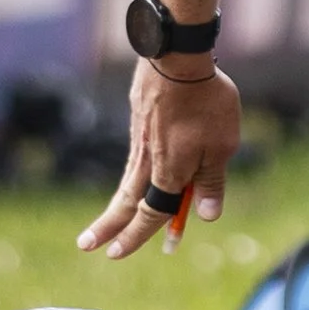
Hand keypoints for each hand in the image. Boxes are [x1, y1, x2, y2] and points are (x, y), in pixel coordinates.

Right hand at [78, 55, 241, 259]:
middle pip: (126, 201)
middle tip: (86, 246)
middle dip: (107, 227)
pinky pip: (136, 153)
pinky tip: (140, 170)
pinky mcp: (139, 118)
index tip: (116, 255)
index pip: (151, 215)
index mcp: (168, 173)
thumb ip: (212, 181)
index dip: (138, 237)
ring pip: (128, 178)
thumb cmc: (205, 101)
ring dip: (117, 203)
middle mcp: (147, 159)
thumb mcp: (222, 145)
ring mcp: (140, 137)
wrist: (176, 55)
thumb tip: (206, 215)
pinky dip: (134, 172)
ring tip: (109, 219)